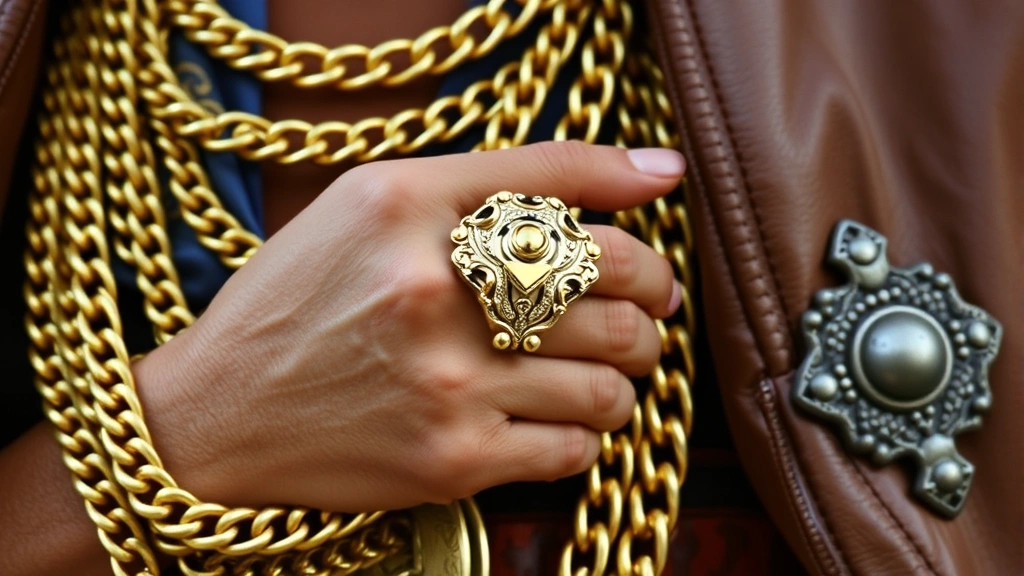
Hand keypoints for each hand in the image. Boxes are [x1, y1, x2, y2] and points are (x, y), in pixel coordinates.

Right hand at [136, 142, 684, 512]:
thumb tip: (650, 174)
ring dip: (624, 378)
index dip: (635, 213)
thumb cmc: (303, 298)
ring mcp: (445, 382)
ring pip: (609, 383)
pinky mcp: (450, 460)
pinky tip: (555, 419)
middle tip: (645, 313)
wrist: (218, 411)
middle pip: (613, 291)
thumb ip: (496, 177)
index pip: (565, 191)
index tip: (656, 231)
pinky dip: (583, 435)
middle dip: (651, 304)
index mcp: (408, 207)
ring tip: (603, 372)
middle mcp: (430, 289)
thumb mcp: (376, 201)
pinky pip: (574, 450)